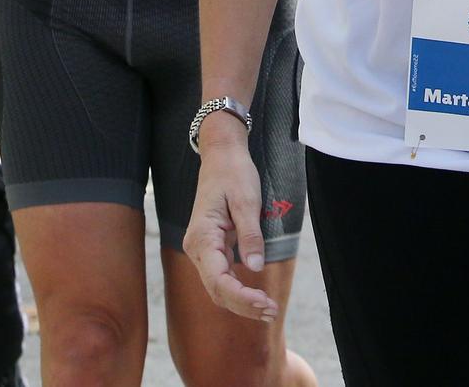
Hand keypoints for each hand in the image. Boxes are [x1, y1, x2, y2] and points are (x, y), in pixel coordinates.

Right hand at [184, 128, 278, 321]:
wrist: (221, 156)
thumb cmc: (234, 174)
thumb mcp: (247, 201)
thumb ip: (250, 235)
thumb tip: (255, 268)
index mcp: (202, 237)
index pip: (218, 279)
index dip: (241, 296)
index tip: (264, 303)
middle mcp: (196, 247)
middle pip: (216, 289)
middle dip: (243, 305)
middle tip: (272, 312)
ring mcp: (202, 249)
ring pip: (218, 286)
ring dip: (241, 301)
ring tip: (268, 309)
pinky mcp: (211, 248)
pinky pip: (221, 276)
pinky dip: (238, 289)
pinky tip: (256, 297)